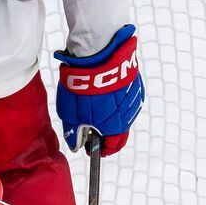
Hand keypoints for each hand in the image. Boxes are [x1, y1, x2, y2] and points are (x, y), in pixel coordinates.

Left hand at [53, 24, 142, 155]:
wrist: (99, 55)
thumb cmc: (84, 86)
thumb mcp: (70, 114)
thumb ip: (74, 133)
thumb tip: (76, 145)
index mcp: (115, 127)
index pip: (112, 146)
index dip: (101, 149)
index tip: (91, 148)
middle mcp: (128, 116)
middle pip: (120, 132)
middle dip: (107, 134)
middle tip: (92, 130)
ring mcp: (133, 98)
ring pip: (124, 114)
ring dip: (112, 116)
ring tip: (95, 108)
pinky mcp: (135, 83)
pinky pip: (126, 98)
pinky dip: (116, 100)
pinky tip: (103, 93)